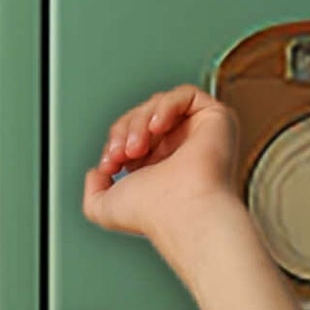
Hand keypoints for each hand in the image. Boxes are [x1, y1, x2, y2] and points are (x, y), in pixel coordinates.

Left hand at [79, 80, 245, 250]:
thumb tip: (96, 172)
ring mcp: (199, 134)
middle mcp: (181, 149)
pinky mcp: (216, 119)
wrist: (180, 214)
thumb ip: (92, 191)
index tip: (108, 166)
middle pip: (142, 116)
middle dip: (124, 130)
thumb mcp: (103, 208)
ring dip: (139, 122)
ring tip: (136, 148)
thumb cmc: (150, 215)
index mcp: (159, 166)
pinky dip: (165, 106)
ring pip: (159, 105)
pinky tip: (156, 127)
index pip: (131, 134)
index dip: (115, 143)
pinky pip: (186, 94)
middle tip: (121, 155)